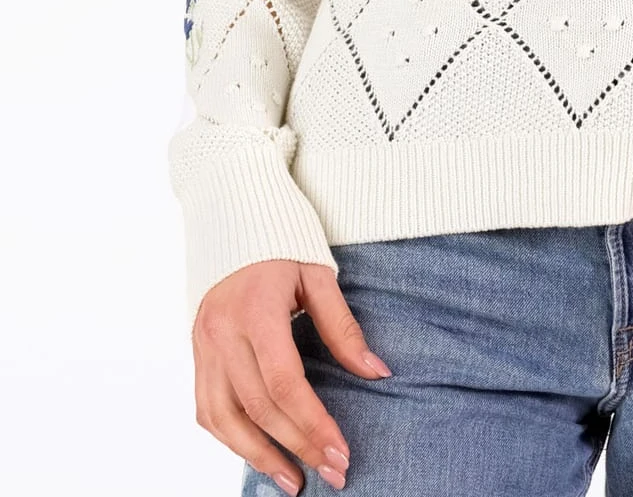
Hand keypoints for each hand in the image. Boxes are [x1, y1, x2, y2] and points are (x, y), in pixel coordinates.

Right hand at [190, 257, 392, 494]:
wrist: (235, 221)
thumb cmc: (284, 247)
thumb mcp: (319, 276)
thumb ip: (343, 328)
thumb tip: (376, 372)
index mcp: (256, 309)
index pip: (284, 382)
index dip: (313, 423)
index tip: (340, 452)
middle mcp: (222, 332)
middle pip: (258, 407)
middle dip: (297, 447)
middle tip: (332, 474)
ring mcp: (203, 345)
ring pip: (224, 419)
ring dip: (259, 457)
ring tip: (294, 482)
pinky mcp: (196, 354)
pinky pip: (207, 410)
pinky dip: (232, 438)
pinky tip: (258, 454)